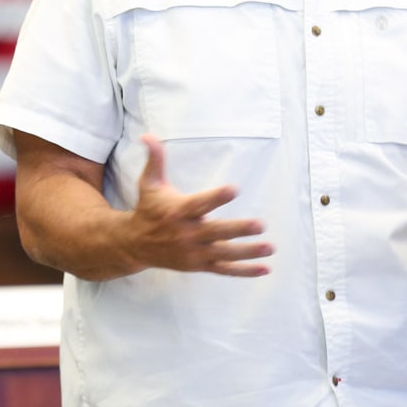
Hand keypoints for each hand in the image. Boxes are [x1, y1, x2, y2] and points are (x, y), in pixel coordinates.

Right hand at [126, 134, 272, 275]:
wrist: (135, 245)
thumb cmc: (148, 209)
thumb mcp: (149, 183)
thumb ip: (155, 159)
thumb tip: (148, 135)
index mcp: (178, 211)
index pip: (199, 204)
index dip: (216, 197)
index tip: (234, 189)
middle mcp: (187, 234)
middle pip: (216, 232)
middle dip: (238, 229)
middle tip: (261, 224)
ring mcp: (195, 252)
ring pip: (224, 254)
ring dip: (248, 252)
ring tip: (270, 247)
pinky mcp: (200, 265)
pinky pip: (224, 270)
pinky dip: (244, 271)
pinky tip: (265, 269)